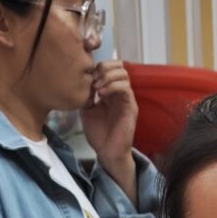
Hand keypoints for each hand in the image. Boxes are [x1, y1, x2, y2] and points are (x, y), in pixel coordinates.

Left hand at [81, 60, 137, 183]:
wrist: (107, 152)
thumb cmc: (98, 134)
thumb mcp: (86, 109)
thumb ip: (87, 94)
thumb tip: (85, 79)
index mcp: (109, 91)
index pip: (109, 67)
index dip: (98, 67)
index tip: (86, 77)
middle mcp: (119, 92)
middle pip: (118, 65)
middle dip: (103, 68)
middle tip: (93, 80)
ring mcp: (126, 99)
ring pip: (123, 73)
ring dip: (108, 76)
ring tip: (97, 87)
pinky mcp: (131, 106)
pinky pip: (126, 88)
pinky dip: (113, 86)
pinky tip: (102, 94)